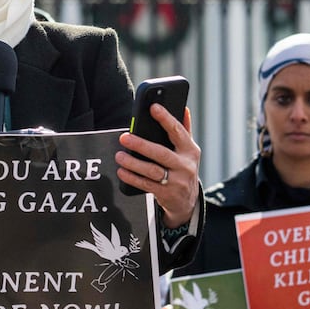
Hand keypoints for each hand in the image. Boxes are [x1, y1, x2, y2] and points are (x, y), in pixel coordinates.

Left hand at [116, 104, 200, 227]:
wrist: (187, 201)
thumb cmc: (183, 168)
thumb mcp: (188, 150)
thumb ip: (184, 129)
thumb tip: (183, 107)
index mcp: (190, 150)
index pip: (177, 131)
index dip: (166, 118)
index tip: (153, 107)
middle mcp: (185, 165)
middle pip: (161, 153)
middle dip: (141, 145)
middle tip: (124, 137)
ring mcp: (177, 181)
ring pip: (152, 170)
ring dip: (133, 163)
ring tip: (119, 155)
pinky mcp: (166, 194)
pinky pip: (146, 185)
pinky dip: (132, 178)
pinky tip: (122, 171)